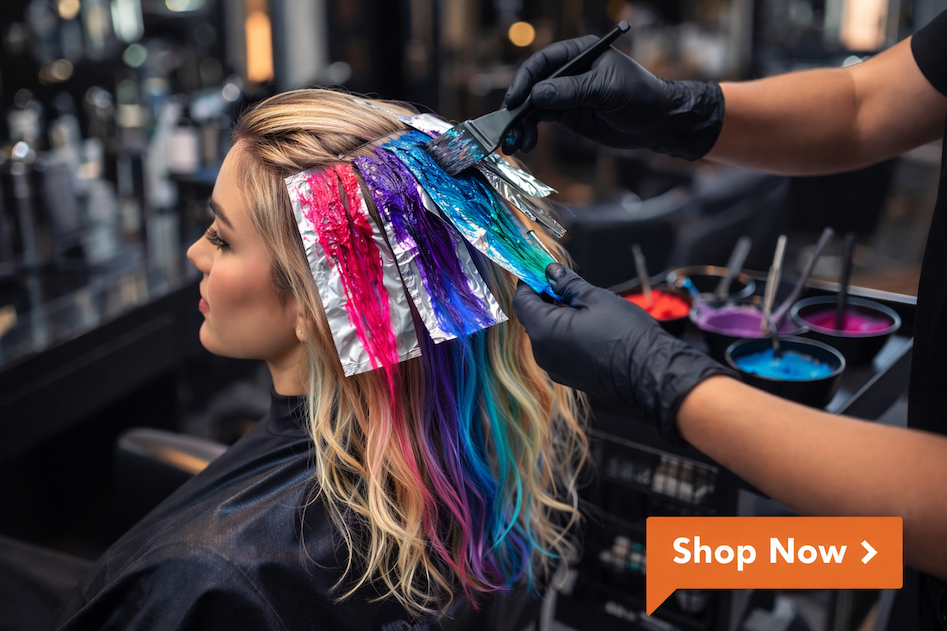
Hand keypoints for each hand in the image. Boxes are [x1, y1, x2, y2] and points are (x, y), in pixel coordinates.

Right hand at [502, 35, 724, 160]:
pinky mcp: (566, 115)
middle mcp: (568, 72)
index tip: (516, 99)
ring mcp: (565, 94)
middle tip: (508, 126)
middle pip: (532, 85)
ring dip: (522, 124)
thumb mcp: (605, 90)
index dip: (525, 79)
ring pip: (533, 106)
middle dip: (518, 106)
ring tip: (518, 143)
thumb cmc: (638, 95)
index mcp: (579, 53)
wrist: (657, 122)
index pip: (543, 62)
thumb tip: (536, 95)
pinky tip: (527, 144)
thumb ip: (571, 92)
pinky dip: (530, 132)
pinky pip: (540, 121)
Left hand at [513, 263, 736, 444]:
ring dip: (557, 316)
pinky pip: (559, 350)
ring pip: (546, 335)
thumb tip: (552, 273)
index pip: (522, 301)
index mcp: (544, 331)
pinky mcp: (570, 377)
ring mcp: (556, 369)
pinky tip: (588, 325)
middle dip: (545, 298)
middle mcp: (543, 354)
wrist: (652, 374)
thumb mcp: (596, 298)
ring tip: (582, 303)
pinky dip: (566, 334)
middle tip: (564, 282)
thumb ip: (568, 284)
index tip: (540, 269)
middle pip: (532, 318)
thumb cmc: (627, 336)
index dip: (529, 281)